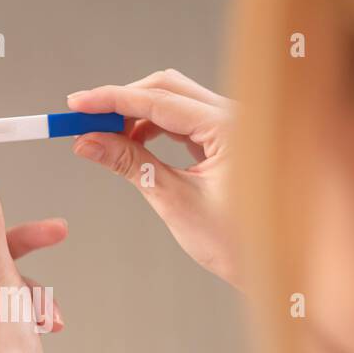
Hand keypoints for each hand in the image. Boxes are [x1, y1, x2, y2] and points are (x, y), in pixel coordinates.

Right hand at [67, 68, 237, 285]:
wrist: (277, 264)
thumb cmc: (239, 242)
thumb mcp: (175, 201)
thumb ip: (130, 164)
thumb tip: (87, 142)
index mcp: (230, 127)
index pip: (159, 99)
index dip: (112, 100)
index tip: (76, 105)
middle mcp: (236, 115)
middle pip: (167, 88)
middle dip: (122, 102)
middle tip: (83, 121)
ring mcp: (233, 124)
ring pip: (174, 100)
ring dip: (136, 114)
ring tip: (104, 139)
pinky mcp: (228, 137)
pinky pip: (185, 119)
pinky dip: (154, 127)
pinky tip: (132, 143)